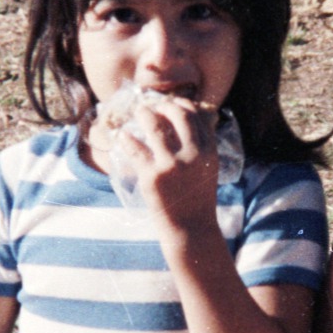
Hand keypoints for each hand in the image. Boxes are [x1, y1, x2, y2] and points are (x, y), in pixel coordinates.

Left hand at [113, 97, 221, 230]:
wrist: (190, 228)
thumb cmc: (197, 197)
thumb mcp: (207, 168)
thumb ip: (202, 145)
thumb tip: (195, 119)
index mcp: (208, 151)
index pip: (195, 116)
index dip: (181, 105)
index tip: (171, 104)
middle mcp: (193, 154)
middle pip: (177, 115)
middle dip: (163, 106)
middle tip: (153, 108)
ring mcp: (171, 165)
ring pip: (155, 126)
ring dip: (144, 114)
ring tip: (138, 112)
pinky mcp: (152, 176)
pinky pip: (135, 148)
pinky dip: (126, 138)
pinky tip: (123, 135)